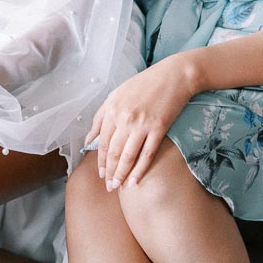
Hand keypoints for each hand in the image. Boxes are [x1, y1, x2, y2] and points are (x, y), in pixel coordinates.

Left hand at [86, 57, 195, 189]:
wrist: (174, 76)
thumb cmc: (144, 84)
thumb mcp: (116, 94)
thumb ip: (100, 116)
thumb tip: (88, 139)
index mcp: (112, 108)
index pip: (103, 142)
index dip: (101, 160)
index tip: (101, 173)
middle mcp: (124, 118)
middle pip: (113, 152)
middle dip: (109, 172)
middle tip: (108, 187)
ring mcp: (141, 124)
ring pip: (127, 156)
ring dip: (122, 175)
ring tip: (118, 187)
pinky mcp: (158, 129)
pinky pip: (147, 154)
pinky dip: (140, 170)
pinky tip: (135, 181)